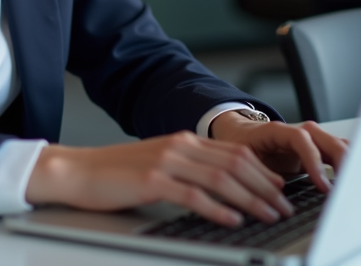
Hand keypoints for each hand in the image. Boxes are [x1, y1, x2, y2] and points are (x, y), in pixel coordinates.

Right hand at [24, 132, 297, 227]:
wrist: (76, 172)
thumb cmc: (115, 174)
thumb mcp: (158, 165)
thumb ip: (188, 170)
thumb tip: (222, 190)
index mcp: (183, 140)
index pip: (234, 152)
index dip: (262, 171)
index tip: (280, 190)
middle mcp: (179, 145)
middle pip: (235, 163)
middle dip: (264, 187)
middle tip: (284, 207)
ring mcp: (166, 161)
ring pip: (220, 178)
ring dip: (250, 199)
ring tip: (268, 215)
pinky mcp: (152, 180)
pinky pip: (194, 195)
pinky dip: (218, 208)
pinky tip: (233, 220)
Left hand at [208, 113, 347, 194]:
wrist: (239, 134)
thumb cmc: (239, 146)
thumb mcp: (242, 159)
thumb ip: (256, 174)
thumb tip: (270, 199)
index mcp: (278, 131)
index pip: (302, 140)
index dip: (313, 162)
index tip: (322, 185)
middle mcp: (298, 133)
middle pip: (327, 140)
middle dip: (341, 162)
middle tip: (346, 187)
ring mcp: (310, 141)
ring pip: (337, 145)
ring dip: (348, 164)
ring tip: (354, 186)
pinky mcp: (317, 151)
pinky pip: (337, 153)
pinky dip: (347, 165)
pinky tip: (354, 181)